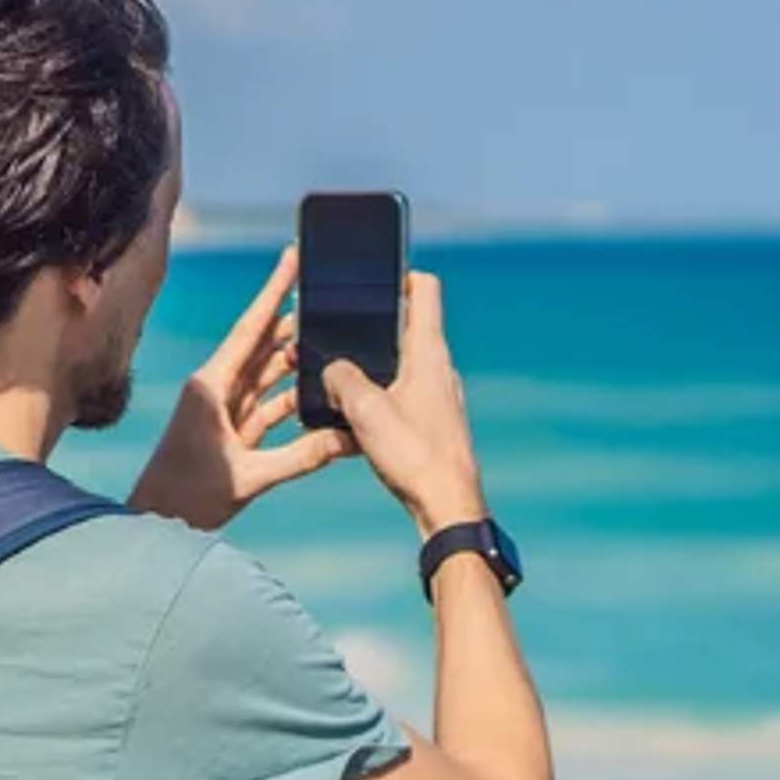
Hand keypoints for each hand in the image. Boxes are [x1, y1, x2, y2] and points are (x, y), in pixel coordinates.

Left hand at [125, 244, 354, 529]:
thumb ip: (301, 457)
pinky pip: (268, 405)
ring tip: (332, 336)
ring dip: (296, 359)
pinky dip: (292, 399)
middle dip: (294, 319)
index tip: (293, 256)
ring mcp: (223, 410)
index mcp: (211, 386)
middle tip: (327, 293)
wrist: (156, 525)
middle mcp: (216, 389)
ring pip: (267, 374)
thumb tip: (348, 439)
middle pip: (262, 345)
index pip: (251, 329)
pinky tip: (318, 391)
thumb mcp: (249, 477)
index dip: (274, 291)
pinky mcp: (231, 432)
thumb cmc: (187, 499)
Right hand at [321, 271, 486, 535]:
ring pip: (402, 363)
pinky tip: (356, 418)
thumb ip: (341, 378)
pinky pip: (403, 394)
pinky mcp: (434, 421)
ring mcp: (439, 395)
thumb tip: (332, 369)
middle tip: (337, 333)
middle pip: (407, 326)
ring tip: (339, 379)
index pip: (425, 289)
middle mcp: (439, 367)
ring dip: (373, 365)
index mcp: (428, 351)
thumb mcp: (364, 410)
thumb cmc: (415, 455)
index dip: (399, 274)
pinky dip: (381, 395)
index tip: (371, 279)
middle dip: (372, 326)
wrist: (448, 506)